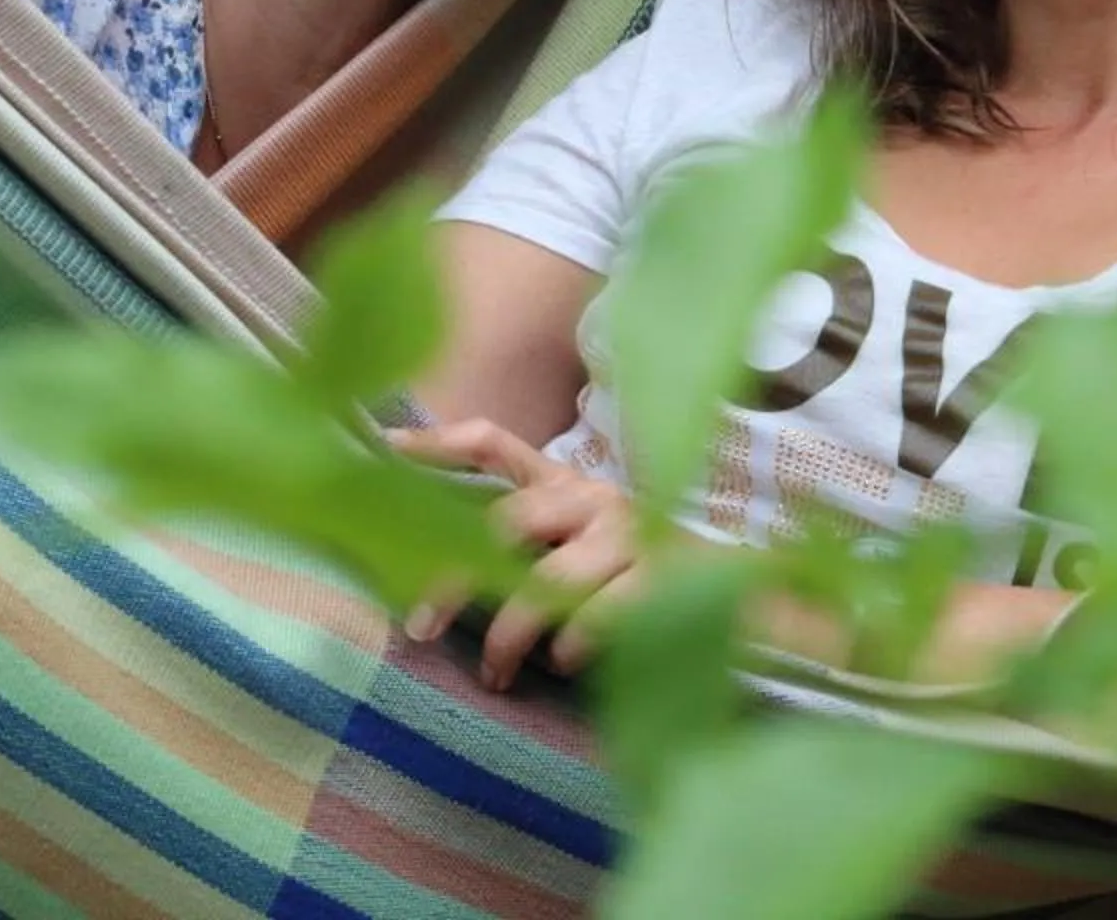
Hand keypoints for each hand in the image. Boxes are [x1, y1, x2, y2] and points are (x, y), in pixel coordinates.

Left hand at [389, 419, 655, 690]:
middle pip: (504, 522)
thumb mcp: (574, 546)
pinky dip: (570, 647)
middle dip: (453, 577)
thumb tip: (432, 581)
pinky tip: (564, 663)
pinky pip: (594, 618)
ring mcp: (625, 535)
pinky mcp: (657, 577)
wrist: (732, 594)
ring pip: (544, 583)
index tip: (384, 447)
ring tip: (496, 674)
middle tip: (421, 627)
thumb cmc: (631, 575)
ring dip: (509, 636)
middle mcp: (589, 497)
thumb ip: (519, 547)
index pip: (492, 443)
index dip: (437, 442)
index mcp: (561, 483)